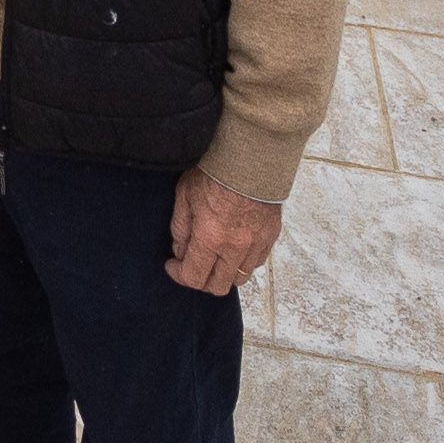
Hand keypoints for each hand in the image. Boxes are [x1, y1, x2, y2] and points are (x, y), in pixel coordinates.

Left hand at [167, 168, 280, 295]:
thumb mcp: (185, 194)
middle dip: (200, 280)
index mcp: (210, 238)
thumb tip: (180, 250)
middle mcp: (235, 248)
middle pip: (217, 286)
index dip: (178, 274)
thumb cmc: (216, 171)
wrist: (252, 156)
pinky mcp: (271, 236)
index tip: (172, 264)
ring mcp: (256, 244)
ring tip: (215, 256)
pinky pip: (256, 263)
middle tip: (192, 263)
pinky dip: (243, 261)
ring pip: (239, 278)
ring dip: (223, 272)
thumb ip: (180, 227)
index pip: (193, 277)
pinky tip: (234, 246)